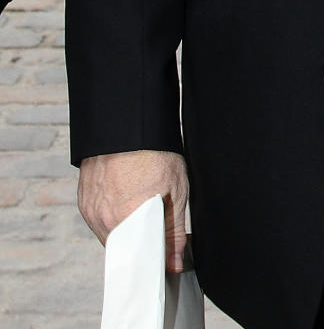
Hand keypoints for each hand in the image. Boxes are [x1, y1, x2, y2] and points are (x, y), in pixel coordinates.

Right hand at [78, 150, 188, 271]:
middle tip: (156, 223)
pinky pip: (98, 221)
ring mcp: (90, 209)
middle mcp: (102, 219)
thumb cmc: (154, 152)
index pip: (137, 258)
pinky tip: (126, 199)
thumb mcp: (175, 190)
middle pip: (123, 248)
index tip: (165, 253)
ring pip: (110, 235)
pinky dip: (112, 217)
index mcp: (125, 220)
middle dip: (140, 244)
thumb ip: (173, 232)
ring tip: (140, 205)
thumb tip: (174, 263)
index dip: (153, 257)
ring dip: (125, 230)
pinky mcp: (83, 200)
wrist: (127, 123)